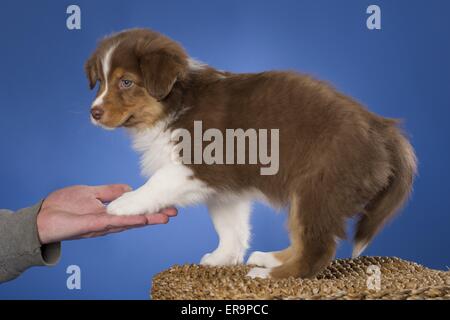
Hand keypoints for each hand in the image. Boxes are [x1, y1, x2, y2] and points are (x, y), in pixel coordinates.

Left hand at [36, 184, 176, 243]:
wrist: (42, 217)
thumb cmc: (63, 206)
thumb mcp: (91, 193)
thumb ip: (110, 191)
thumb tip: (129, 187)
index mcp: (110, 212)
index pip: (133, 209)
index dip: (149, 207)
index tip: (166, 203)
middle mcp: (110, 221)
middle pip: (136, 218)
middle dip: (155, 215)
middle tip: (174, 212)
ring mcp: (102, 224)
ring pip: (129, 222)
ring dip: (147, 220)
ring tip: (165, 217)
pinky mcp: (93, 225)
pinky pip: (114, 223)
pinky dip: (130, 221)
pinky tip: (143, 220)